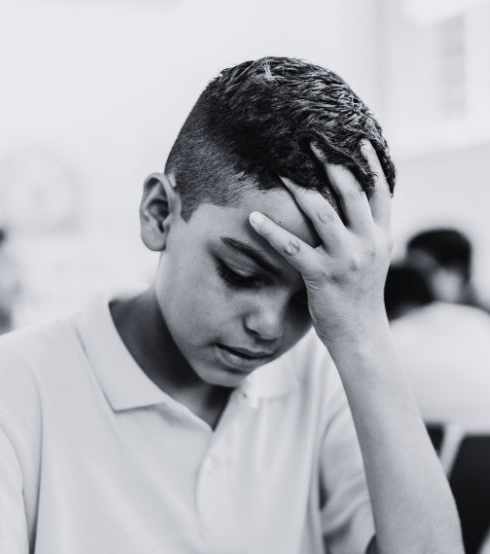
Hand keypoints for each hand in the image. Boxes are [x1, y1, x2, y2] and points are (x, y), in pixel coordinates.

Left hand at [248, 141, 391, 349]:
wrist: (361, 336)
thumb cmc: (358, 297)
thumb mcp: (370, 260)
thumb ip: (363, 233)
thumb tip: (349, 206)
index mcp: (380, 236)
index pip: (379, 191)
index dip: (370, 163)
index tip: (356, 138)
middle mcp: (368, 243)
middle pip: (351, 192)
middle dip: (331, 163)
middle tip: (310, 139)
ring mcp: (346, 259)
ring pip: (322, 213)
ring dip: (299, 188)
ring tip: (280, 168)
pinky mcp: (323, 276)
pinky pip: (292, 248)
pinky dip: (271, 231)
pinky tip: (253, 218)